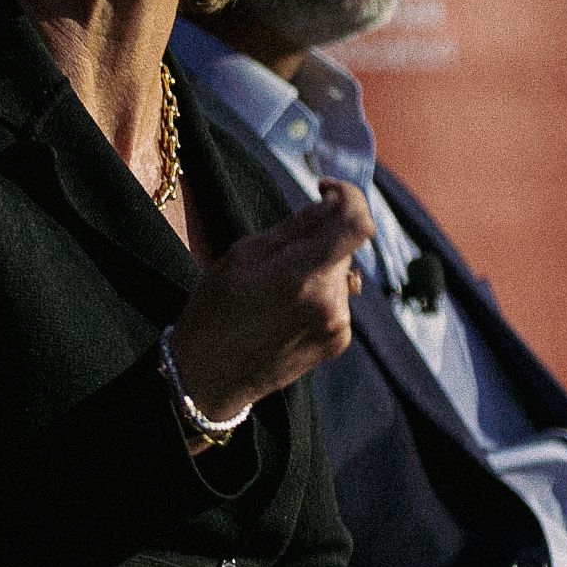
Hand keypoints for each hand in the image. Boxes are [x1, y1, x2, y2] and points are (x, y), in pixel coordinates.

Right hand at [165, 179, 376, 416]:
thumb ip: (293, 228)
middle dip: (321, 236)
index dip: (349, 195)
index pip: (357, 222)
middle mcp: (329, 301)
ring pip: (342, 273)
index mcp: (301, 274)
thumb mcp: (241, 255)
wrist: (209, 377)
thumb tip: (329, 203)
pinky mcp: (338, 341)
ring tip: (276, 289)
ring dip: (319, 268)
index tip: (325, 189)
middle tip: (280, 251)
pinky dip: (319, 294)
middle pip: (346, 245)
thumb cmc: (215, 310)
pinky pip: (338, 301)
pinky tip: (285, 311)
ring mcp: (338, 325)